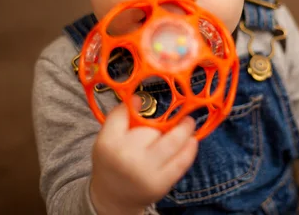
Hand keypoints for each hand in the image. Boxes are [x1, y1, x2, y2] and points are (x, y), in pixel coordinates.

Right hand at [89, 96, 197, 214]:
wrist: (112, 198)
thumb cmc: (112, 162)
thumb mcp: (106, 140)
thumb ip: (119, 119)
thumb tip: (139, 98)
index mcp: (108, 143)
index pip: (123, 115)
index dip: (135, 103)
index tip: (142, 99)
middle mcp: (127, 157)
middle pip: (153, 129)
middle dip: (163, 123)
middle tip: (175, 117)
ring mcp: (145, 171)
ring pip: (172, 143)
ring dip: (185, 130)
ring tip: (189, 123)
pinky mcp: (160, 183)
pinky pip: (181, 162)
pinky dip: (189, 149)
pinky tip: (192, 140)